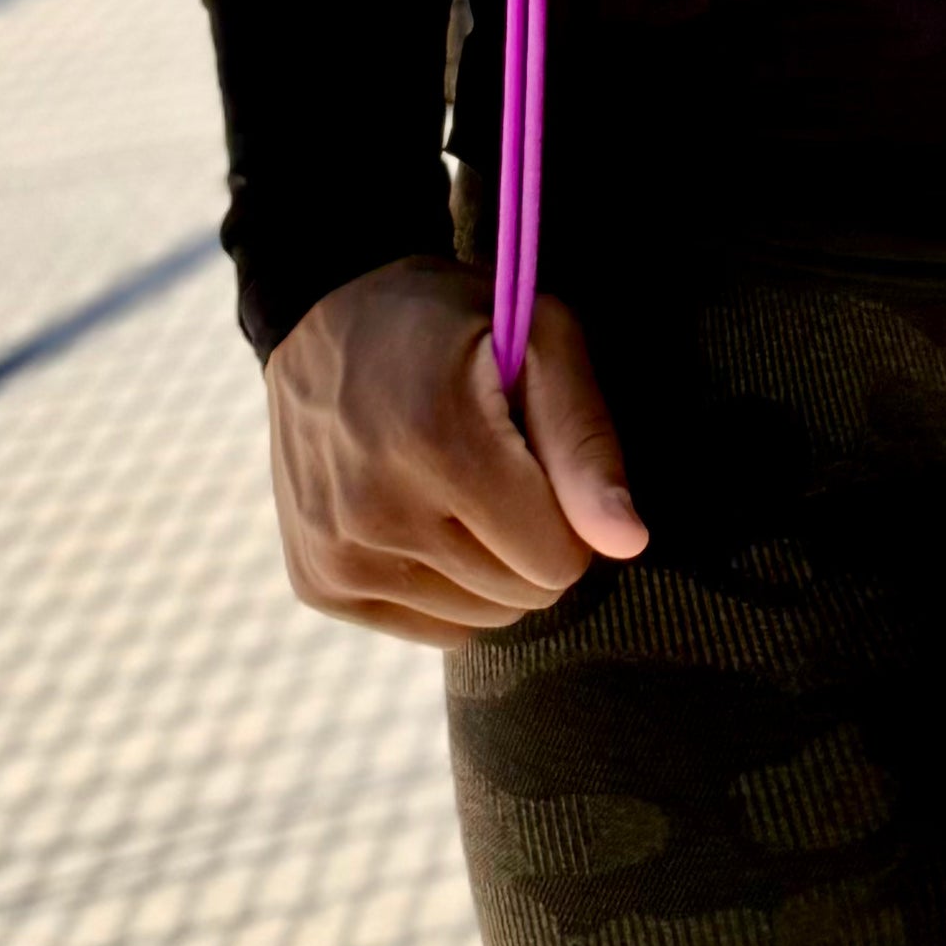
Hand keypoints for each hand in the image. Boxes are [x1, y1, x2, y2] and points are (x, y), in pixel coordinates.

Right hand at [263, 254, 646, 647]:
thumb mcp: (541, 341)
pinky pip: (432, 630)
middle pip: (522, 594)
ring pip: (480, 619)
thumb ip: (586, 442)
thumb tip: (629, 543)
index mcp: (438, 443)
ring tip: (455, 486)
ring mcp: (337, 554)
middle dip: (531, 537)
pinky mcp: (316, 582)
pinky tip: (421, 517)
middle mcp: (375, 510)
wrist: (325, 315)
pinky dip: (445, 587)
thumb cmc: (453, 324)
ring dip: (490, 566)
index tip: (542, 461)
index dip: (570, 512)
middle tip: (496, 464)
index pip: (556, 560)